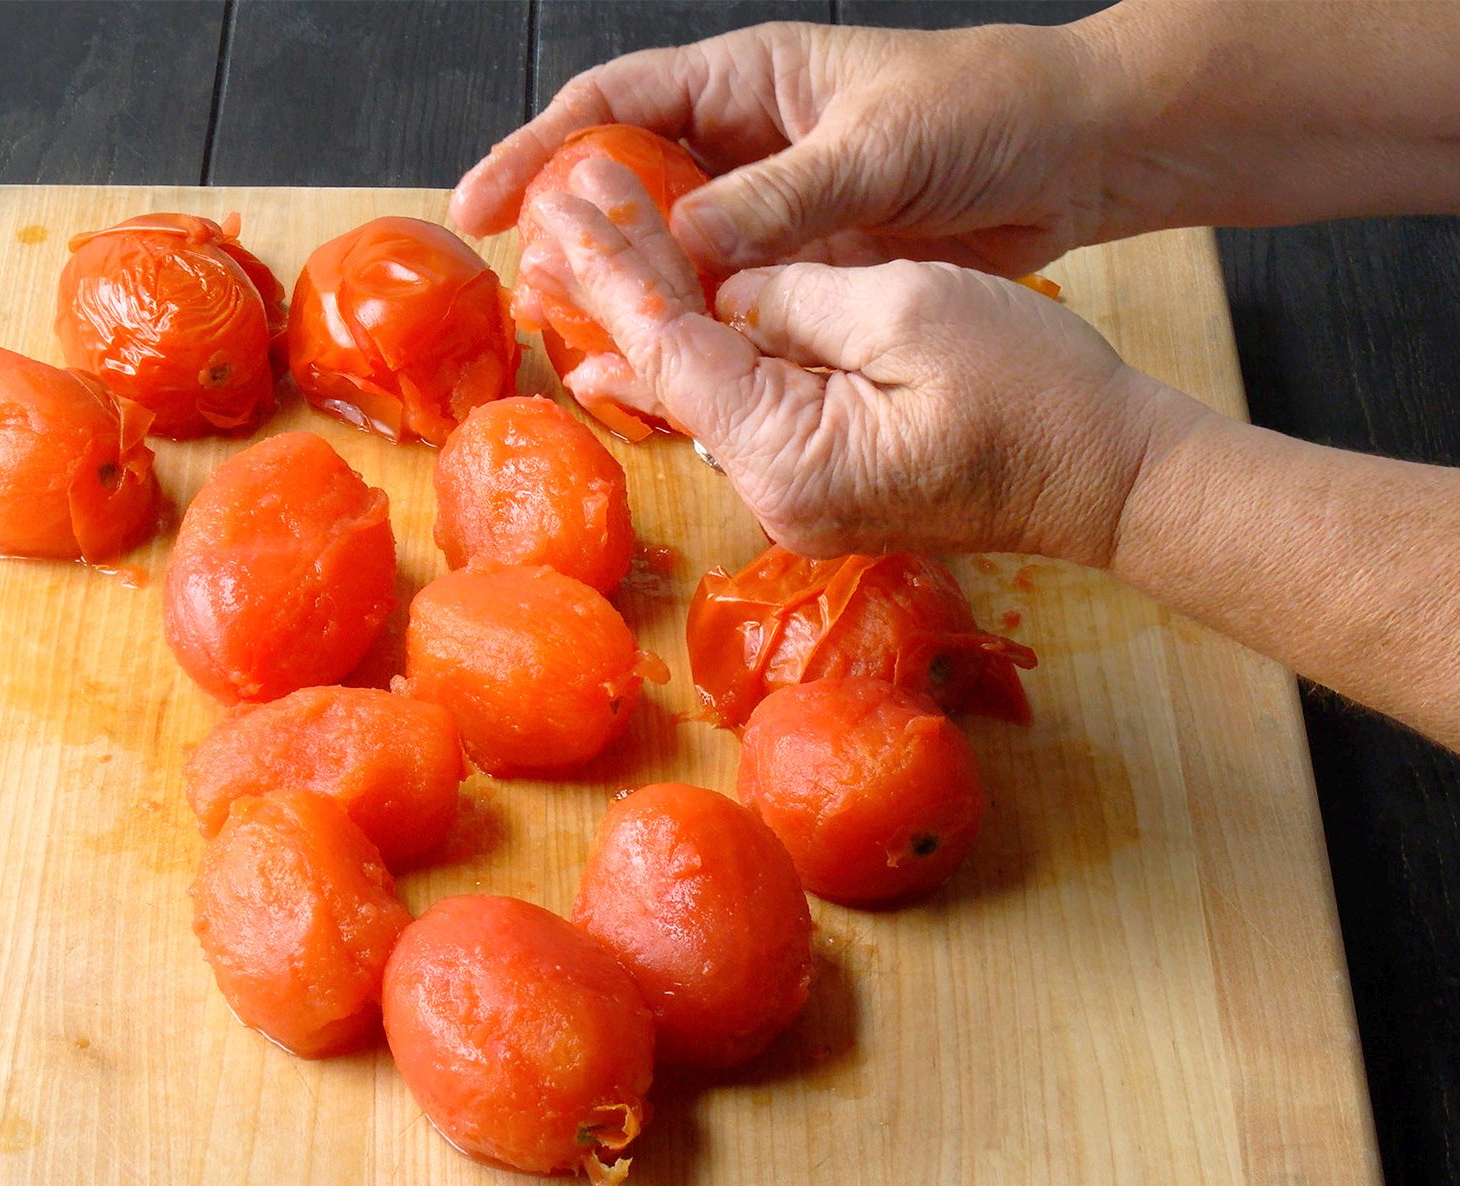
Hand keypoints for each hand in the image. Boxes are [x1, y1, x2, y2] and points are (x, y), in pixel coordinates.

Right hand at [453, 19, 1126, 277]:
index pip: (613, 104)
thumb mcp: (878, 147)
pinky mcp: (809, 263)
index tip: (480, 205)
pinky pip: (731, 297)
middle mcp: (747, 144)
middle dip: (569, 232)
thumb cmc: (985, 110)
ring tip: (573, 337)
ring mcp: (775, 207)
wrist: (1078, 152)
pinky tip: (664, 365)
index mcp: (749, 82)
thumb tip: (687, 244)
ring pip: (674, 251)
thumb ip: (782, 198)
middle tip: (524, 290)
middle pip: (627, 183)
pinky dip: (696, 328)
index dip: (538, 151)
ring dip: (629, 291)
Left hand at [523, 158, 1214, 566]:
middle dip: (615, 290)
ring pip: (699, 395)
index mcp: (789, 455)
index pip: (673, 347)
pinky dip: (699, 362)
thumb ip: (797, 291)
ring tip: (576, 264)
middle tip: (556, 218)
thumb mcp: (910, 309)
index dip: (619, 268)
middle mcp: (774, 493)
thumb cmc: (1040, 397)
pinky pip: (742, 413)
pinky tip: (642, 341)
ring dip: (647, 322)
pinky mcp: (821, 487)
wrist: (1113, 482)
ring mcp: (796, 498)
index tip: (573, 202)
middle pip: (670, 375)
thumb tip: (728, 280)